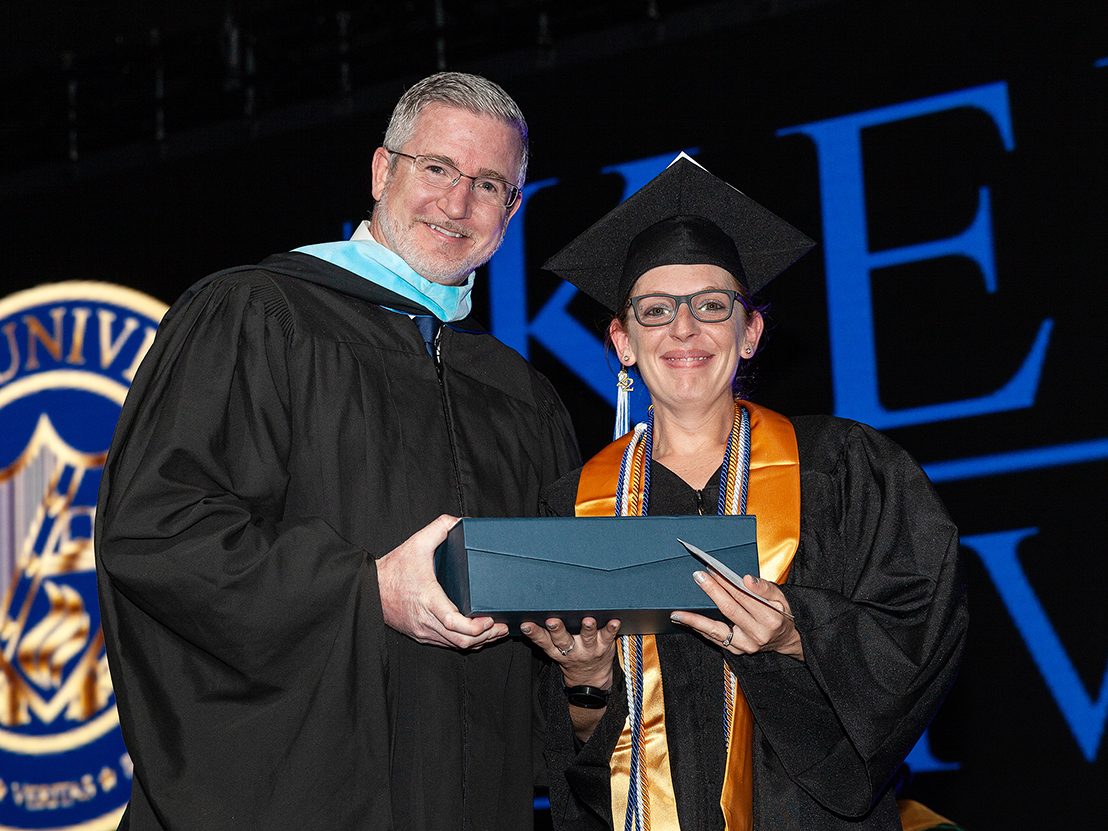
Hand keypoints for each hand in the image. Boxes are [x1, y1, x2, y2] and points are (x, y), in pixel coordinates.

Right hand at [375, 514, 507, 649]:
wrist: (368, 589)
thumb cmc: (393, 569)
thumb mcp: (416, 542)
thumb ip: (439, 527)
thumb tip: (460, 521)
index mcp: (428, 600)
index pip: (454, 623)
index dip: (476, 627)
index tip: (490, 619)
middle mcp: (427, 620)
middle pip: (461, 641)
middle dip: (486, 636)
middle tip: (503, 626)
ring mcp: (424, 631)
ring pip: (455, 645)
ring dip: (478, 641)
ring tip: (496, 631)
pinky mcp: (421, 635)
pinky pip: (447, 644)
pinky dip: (464, 642)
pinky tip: (477, 635)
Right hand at [521, 617, 620, 688]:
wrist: (591, 681)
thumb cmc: (573, 659)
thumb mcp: (557, 651)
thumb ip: (550, 635)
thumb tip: (539, 611)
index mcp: (557, 651)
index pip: (543, 641)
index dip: (534, 633)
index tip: (526, 624)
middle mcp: (572, 650)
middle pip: (563, 640)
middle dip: (557, 630)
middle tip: (553, 621)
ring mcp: (589, 649)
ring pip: (587, 638)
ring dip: (587, 629)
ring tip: (587, 621)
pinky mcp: (604, 646)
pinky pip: (608, 637)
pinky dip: (611, 629)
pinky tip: (614, 622)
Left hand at [671, 571, 803, 659]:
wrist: (784, 639)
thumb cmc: (780, 614)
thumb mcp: (781, 598)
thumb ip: (765, 588)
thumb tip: (747, 580)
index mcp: (770, 618)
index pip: (743, 597)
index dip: (727, 582)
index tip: (712, 569)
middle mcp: (758, 634)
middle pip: (729, 610)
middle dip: (712, 592)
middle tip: (697, 577)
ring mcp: (746, 645)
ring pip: (717, 631)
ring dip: (695, 620)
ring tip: (677, 613)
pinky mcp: (737, 652)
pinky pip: (715, 640)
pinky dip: (700, 630)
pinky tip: (686, 622)